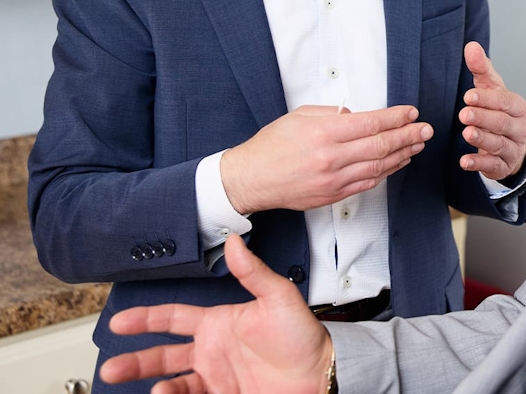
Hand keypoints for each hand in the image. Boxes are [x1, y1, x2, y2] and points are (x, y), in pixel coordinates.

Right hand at [100, 234, 330, 393]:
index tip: (119, 321)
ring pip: (173, 384)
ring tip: (158, 390)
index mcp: (218, 323)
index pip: (173, 318)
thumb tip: (234, 241)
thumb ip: (253, 272)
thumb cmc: (302, 334)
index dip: (145, 319)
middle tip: (110, 368)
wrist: (321, 373)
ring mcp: (216, 378)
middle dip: (134, 362)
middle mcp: (211, 351)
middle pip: (161, 356)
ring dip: (158, 387)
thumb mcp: (278, 297)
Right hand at [222, 104, 432, 213]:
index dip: (396, 118)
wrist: (250, 179)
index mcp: (323, 133)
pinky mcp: (332, 196)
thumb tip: (357, 115)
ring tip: (417, 145)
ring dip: (402, 155)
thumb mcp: (299, 116)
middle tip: (425, 129)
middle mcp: (331, 158)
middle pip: (380, 146)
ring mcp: (333, 180)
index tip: (411, 112)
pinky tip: (397, 163)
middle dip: (408, 136)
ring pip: (378, 166)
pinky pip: (367, 183)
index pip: (371, 123)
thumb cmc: (271, 145)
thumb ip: (331, 114)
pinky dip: (386, 172)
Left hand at [458, 42, 525, 180]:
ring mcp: (513, 149)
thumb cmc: (500, 111)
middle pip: (503, 123)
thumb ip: (481, 68)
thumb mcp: (492, 89)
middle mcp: (519, 128)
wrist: (512, 144)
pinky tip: (465, 161)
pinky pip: (492, 165)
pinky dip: (479, 163)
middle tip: (464, 114)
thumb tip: (471, 46)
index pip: (505, 101)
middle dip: (484, 118)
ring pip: (499, 144)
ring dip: (482, 139)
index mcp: (518, 107)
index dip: (488, 99)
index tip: (469, 96)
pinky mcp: (503, 166)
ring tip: (466, 133)